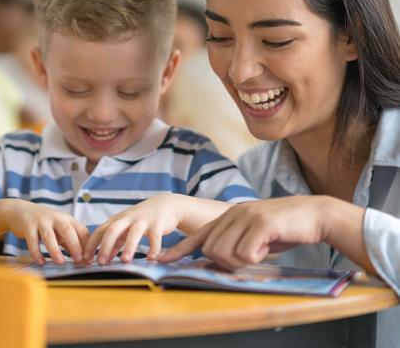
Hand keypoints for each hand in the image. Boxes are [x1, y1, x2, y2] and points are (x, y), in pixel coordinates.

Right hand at [1, 200, 89, 264]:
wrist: (21, 210)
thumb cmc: (45, 223)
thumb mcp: (60, 229)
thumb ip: (70, 242)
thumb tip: (83, 260)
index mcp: (68, 219)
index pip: (81, 231)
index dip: (87, 245)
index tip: (89, 259)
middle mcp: (56, 218)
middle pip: (68, 231)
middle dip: (75, 245)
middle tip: (79, 260)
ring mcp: (42, 221)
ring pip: (49, 236)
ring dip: (55, 250)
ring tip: (60, 262)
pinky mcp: (28, 225)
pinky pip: (32, 240)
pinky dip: (36, 252)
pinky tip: (40, 262)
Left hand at [83, 193, 185, 264]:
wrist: (166, 203)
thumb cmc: (143, 218)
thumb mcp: (127, 227)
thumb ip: (117, 241)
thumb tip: (107, 257)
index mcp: (118, 220)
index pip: (100, 230)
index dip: (91, 244)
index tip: (84, 259)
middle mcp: (128, 219)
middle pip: (113, 230)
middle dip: (105, 246)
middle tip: (100, 263)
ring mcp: (143, 221)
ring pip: (133, 233)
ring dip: (129, 247)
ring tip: (125, 261)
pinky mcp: (158, 224)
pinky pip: (155, 237)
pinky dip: (153, 248)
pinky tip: (151, 258)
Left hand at [159, 196, 328, 268]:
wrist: (314, 215)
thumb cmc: (284, 228)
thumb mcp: (254, 234)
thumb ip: (235, 242)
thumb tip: (217, 258)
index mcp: (228, 216)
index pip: (198, 235)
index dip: (179, 249)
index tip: (162, 260)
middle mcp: (232, 213)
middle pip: (209, 250)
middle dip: (225, 263)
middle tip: (250, 258)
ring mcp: (245, 216)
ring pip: (223, 252)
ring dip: (240, 261)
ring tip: (259, 251)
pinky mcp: (259, 222)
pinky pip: (245, 253)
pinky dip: (256, 258)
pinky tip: (268, 247)